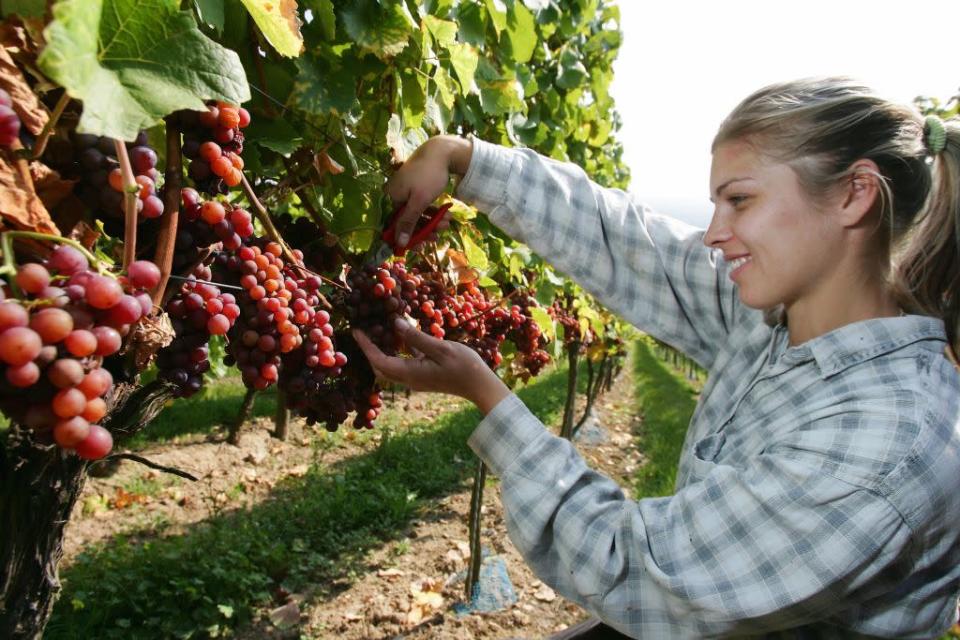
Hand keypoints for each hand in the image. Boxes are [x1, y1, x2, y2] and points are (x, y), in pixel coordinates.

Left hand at [352, 318, 510, 414]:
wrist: (481, 386)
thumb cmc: (465, 367)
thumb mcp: (441, 348)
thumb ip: (416, 337)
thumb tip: (395, 323)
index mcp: (410, 373)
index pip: (379, 361)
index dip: (365, 346)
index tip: (356, 330)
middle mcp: (409, 379)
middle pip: (380, 367)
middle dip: (369, 351)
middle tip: (365, 331)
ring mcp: (417, 379)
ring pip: (391, 367)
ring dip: (382, 351)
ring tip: (380, 331)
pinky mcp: (425, 376)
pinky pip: (404, 364)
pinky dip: (398, 351)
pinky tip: (403, 336)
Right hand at [385, 135, 472, 248]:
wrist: (442, 151)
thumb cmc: (429, 176)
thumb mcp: (419, 201)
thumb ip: (409, 222)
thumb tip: (399, 243)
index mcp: (390, 197)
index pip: (394, 225)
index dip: (407, 238)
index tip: (421, 247)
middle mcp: (395, 195)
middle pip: (406, 221)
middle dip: (424, 229)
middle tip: (438, 236)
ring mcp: (406, 191)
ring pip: (417, 214)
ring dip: (432, 221)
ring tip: (447, 223)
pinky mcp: (416, 189)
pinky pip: (421, 205)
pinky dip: (432, 211)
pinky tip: (446, 215)